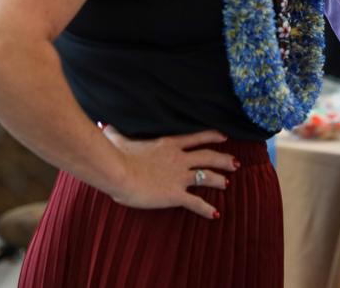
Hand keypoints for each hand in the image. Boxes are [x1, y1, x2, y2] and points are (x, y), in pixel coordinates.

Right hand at [102, 126, 237, 218]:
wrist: (119, 171)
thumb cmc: (116, 154)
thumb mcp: (117, 137)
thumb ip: (115, 132)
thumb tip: (103, 125)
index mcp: (168, 144)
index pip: (196, 137)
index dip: (212, 136)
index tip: (224, 136)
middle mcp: (179, 159)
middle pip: (208, 156)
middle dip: (223, 159)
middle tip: (235, 162)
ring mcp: (179, 176)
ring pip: (207, 177)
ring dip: (219, 180)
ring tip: (227, 183)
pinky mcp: (175, 194)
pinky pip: (196, 202)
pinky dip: (207, 209)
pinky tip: (215, 214)